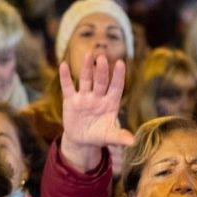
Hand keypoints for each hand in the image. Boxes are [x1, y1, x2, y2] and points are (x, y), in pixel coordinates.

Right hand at [58, 51, 132, 172]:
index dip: (118, 76)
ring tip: (88, 54)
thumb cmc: (99, 135)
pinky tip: (64, 65)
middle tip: (102, 58)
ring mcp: (84, 97)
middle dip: (101, 71)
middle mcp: (98, 97)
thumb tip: (132, 142)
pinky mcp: (70, 100)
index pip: (116, 87)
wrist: (81, 140)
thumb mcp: (109, 137)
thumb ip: (120, 137)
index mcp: (110, 103)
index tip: (120, 63)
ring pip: (86, 80)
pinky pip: (68, 87)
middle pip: (101, 82)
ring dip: (87, 67)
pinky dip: (65, 77)